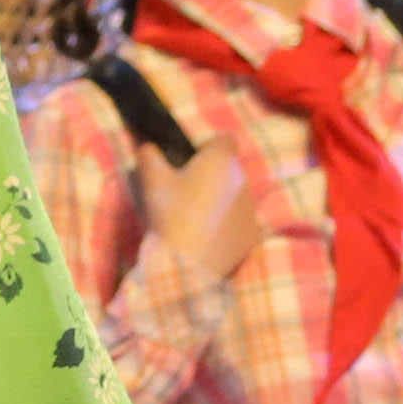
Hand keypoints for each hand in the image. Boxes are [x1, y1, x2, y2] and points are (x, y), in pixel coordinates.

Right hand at [136, 113, 262, 287]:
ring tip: (198, 220)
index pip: (225, 139)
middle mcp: (242, 178)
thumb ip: (150, 155)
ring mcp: (251, 208)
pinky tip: (211, 238)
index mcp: (221, 160)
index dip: (208, 147)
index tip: (191, 163)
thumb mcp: (152, 180)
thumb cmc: (171, 214)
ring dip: (222, 201)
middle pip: (229, 170)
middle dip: (213, 177)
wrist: (187, 263)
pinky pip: (242, 222)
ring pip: (236, 196)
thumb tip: (148, 146)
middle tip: (187, 194)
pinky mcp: (254, 233)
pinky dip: (230, 226)